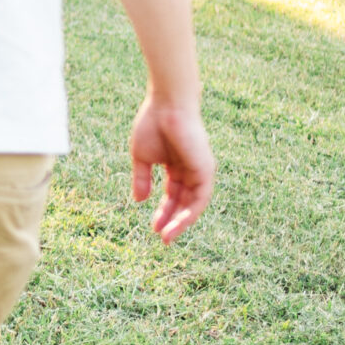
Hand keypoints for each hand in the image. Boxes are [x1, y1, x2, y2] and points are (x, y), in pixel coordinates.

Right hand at [129, 96, 215, 243]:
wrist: (167, 105)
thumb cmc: (152, 124)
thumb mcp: (141, 157)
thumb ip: (141, 179)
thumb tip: (139, 201)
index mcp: (176, 165)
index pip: (172, 194)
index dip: (163, 211)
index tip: (152, 227)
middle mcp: (191, 170)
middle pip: (183, 202)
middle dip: (172, 221)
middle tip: (162, 239)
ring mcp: (200, 170)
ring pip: (193, 204)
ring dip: (181, 222)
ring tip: (167, 237)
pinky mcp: (206, 170)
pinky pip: (200, 198)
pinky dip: (189, 213)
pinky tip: (177, 223)